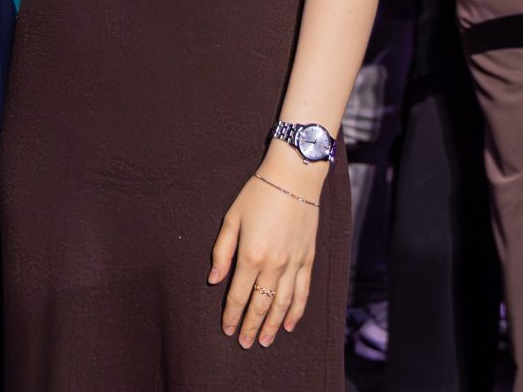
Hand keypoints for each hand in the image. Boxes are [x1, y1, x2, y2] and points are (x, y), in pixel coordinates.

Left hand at [207, 146, 323, 347]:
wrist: (293, 178)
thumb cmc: (258, 195)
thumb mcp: (232, 218)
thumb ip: (222, 251)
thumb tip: (214, 280)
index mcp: (251, 255)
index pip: (238, 295)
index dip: (232, 315)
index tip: (227, 330)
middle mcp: (274, 265)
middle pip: (260, 305)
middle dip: (250, 326)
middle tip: (245, 344)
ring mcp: (294, 264)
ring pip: (283, 305)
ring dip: (272, 326)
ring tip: (264, 341)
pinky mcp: (308, 260)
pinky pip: (303, 293)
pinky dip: (296, 312)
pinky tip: (289, 325)